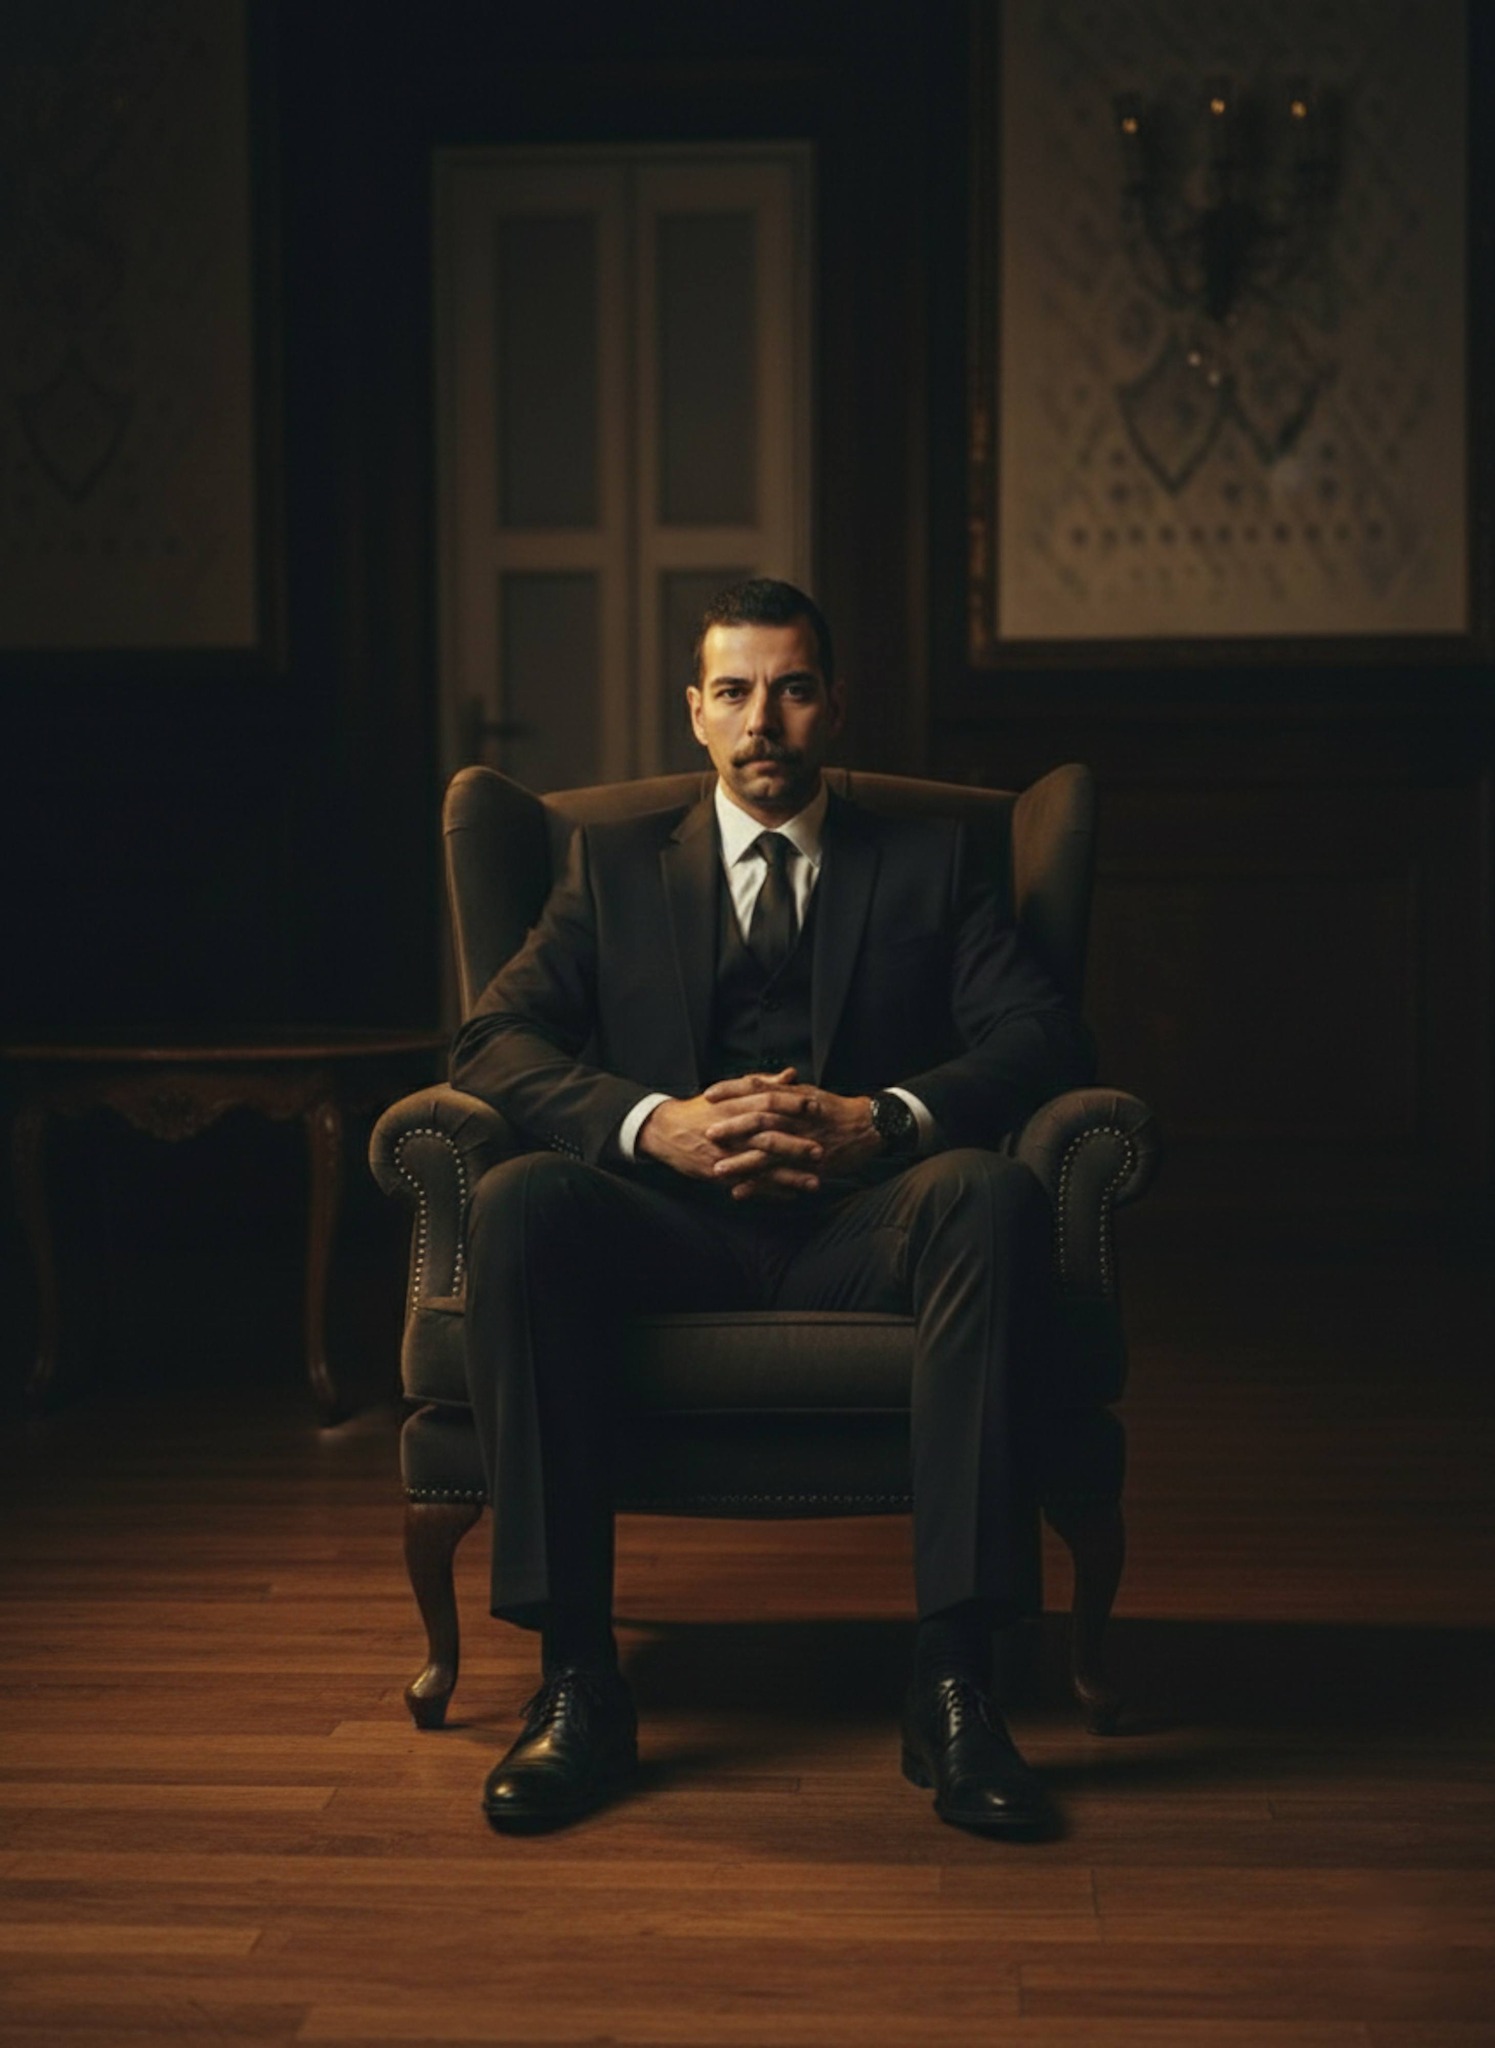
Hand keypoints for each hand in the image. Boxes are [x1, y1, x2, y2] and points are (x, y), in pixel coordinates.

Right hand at [636, 1070, 823, 1195]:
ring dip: (789, 1176)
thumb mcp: (729, 1091)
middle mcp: (731, 1129)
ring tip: (814, 1183)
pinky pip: (749, 1184)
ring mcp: (726, 1153)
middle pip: (767, 1136)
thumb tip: (791, 1074)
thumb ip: (761, 1082)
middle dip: (796, 1145)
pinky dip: (771, 1191)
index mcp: (733, 1105)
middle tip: (821, 1150)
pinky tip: (791, 1195)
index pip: (767, 1101)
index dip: (793, 1104)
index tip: (817, 1107)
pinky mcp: (719, 1173)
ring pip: (761, 1165)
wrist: (666, 1131)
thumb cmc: (702, 1109)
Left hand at [701, 1071, 881, 1200]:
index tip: (707, 1094)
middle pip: (760, 1120)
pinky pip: (782, 1177)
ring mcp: (804, 1143)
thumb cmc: (835, 1109)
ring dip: (742, 1162)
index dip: (731, 1091)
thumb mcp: (808, 1093)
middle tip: (708, 1133)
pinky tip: (740, 1192)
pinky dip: (760, 1186)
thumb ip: (782, 1089)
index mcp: (794, 1098)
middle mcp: (797, 1118)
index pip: (757, 1089)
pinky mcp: (811, 1165)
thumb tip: (757, 1082)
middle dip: (733, 1127)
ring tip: (718, 1169)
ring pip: (769, 1152)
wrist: (869, 1127)